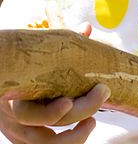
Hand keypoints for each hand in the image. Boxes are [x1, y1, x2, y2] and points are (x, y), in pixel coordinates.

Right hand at [0, 20, 109, 142]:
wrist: (2, 76)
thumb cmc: (22, 65)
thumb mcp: (37, 55)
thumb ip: (61, 44)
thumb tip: (86, 28)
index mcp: (15, 97)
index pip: (30, 114)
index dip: (51, 113)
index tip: (70, 101)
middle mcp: (13, 119)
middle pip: (44, 129)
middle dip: (79, 112)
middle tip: (103, 93)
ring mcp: (18, 133)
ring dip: (74, 138)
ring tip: (92, 122)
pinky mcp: (23, 140)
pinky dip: (66, 142)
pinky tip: (82, 128)